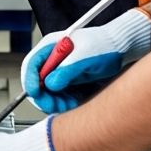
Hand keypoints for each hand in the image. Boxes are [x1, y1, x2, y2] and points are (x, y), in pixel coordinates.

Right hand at [21, 9, 150, 112]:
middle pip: (35, 82)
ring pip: (46, 93)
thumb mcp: (85, 55)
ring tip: (69, 104)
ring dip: (54, 102)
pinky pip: (58, 96)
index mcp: (51, 46)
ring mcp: (59, 71)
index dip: (30, 80)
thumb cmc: (105, 44)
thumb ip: (66, 70)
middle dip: (43, 96)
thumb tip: (49, 84)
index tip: (36, 93)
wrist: (120, 48)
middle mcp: (52, 59)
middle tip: (55, 105)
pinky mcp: (67, 81)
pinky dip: (63, 102)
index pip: (31, 64)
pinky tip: (73, 102)